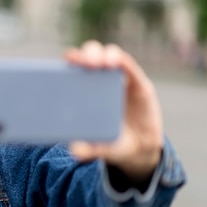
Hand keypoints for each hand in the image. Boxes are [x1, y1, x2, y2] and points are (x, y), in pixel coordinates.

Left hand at [65, 41, 163, 183]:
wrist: (140, 149)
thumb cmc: (112, 144)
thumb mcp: (101, 149)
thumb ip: (89, 149)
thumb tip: (74, 151)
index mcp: (84, 93)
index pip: (74, 68)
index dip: (70, 61)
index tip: (66, 62)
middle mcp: (100, 81)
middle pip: (90, 56)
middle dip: (85, 55)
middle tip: (83, 62)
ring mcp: (119, 80)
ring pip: (110, 56)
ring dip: (104, 55)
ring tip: (102, 64)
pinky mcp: (138, 83)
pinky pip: (130, 66)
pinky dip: (122, 61)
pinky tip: (117, 63)